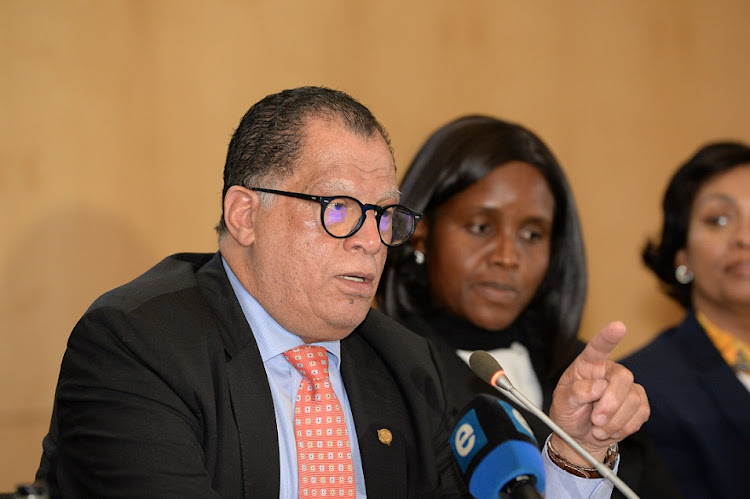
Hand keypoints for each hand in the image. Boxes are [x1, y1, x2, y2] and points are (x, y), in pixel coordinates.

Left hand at [548, 321, 648, 464]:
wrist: (579, 435)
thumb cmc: (568, 412)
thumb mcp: (562, 402)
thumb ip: (576, 393)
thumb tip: (597, 387)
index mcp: (588, 365)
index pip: (598, 347)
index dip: (608, 337)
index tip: (618, 326)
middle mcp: (609, 372)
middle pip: (622, 377)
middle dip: (610, 403)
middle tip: (595, 420)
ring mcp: (626, 387)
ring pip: (633, 399)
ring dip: (614, 420)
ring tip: (597, 427)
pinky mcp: (639, 404)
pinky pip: (640, 413)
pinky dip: (623, 427)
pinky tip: (610, 429)